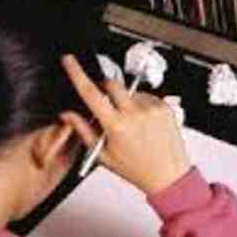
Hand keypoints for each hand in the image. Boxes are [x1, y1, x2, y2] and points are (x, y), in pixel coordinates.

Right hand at [60, 55, 190, 195]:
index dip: (76, 73)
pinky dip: (141, 106)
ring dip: (125, 101)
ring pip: (130, 92)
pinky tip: (145, 125)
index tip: (70, 61)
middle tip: (107, 106)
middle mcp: (135, 114)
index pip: (90, 92)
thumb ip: (84, 131)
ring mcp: (152, 108)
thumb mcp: (104, 155)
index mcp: (116, 126)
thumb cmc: (138, 169)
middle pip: (111, 83)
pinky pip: (146, 97)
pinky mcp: (164, 107)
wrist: (169, 175)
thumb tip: (68, 115)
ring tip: (132, 125)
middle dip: (105, 89)